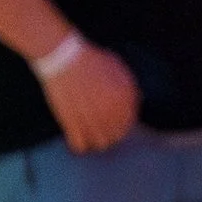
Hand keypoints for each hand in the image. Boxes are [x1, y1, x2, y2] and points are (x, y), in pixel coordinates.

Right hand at [42, 39, 139, 153]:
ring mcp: (92, 119)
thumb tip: (138, 99)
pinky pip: (80, 145)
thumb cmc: (90, 59)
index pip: (129, 122)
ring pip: (100, 144)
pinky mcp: (72, 124)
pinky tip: (76, 138)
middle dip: (110, 134)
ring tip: (90, 136)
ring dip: (96, 141)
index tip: (114, 123)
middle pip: (116, 136)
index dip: (122, 124)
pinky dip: (79, 144)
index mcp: (124, 100)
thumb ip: (129, 85)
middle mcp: (111, 112)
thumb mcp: (117, 67)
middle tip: (101, 129)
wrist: (63, 56)